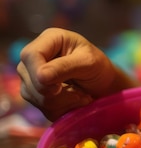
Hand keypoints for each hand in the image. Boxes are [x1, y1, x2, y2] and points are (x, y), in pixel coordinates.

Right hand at [17, 27, 134, 119]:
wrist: (103, 85)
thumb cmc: (99, 67)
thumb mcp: (88, 62)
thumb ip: (65, 67)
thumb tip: (41, 76)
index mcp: (49, 39)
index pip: (30, 55)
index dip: (39, 73)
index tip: (58, 88)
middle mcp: (35, 57)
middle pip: (29, 78)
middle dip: (56, 93)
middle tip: (80, 92)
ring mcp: (31, 75)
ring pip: (33, 96)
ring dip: (62, 102)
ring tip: (81, 95)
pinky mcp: (34, 93)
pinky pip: (40, 107)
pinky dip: (60, 108)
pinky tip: (75, 101)